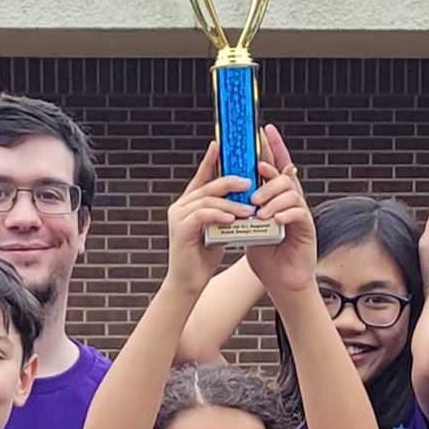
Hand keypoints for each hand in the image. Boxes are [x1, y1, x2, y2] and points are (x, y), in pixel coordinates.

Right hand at [167, 144, 250, 296]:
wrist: (188, 283)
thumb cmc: (203, 258)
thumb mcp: (219, 230)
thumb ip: (225, 213)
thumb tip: (244, 201)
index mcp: (189, 205)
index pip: (201, 177)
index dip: (209, 160)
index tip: (219, 144)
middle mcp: (180, 207)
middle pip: (208, 186)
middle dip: (230, 182)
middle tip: (249, 182)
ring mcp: (179, 217)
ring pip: (208, 200)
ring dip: (231, 203)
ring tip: (249, 209)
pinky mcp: (181, 229)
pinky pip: (203, 215)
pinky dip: (219, 215)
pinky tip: (233, 219)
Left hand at [242, 126, 313, 295]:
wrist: (281, 282)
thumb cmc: (266, 256)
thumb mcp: (249, 226)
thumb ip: (243, 207)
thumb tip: (226, 188)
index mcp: (276, 198)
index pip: (275, 166)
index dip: (272, 146)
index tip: (264, 128)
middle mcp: (291, 201)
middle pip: (283, 173)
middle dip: (268, 174)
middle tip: (252, 185)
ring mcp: (300, 212)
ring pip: (290, 189)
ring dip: (272, 196)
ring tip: (257, 210)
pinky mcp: (307, 227)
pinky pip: (298, 211)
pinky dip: (284, 212)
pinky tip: (273, 220)